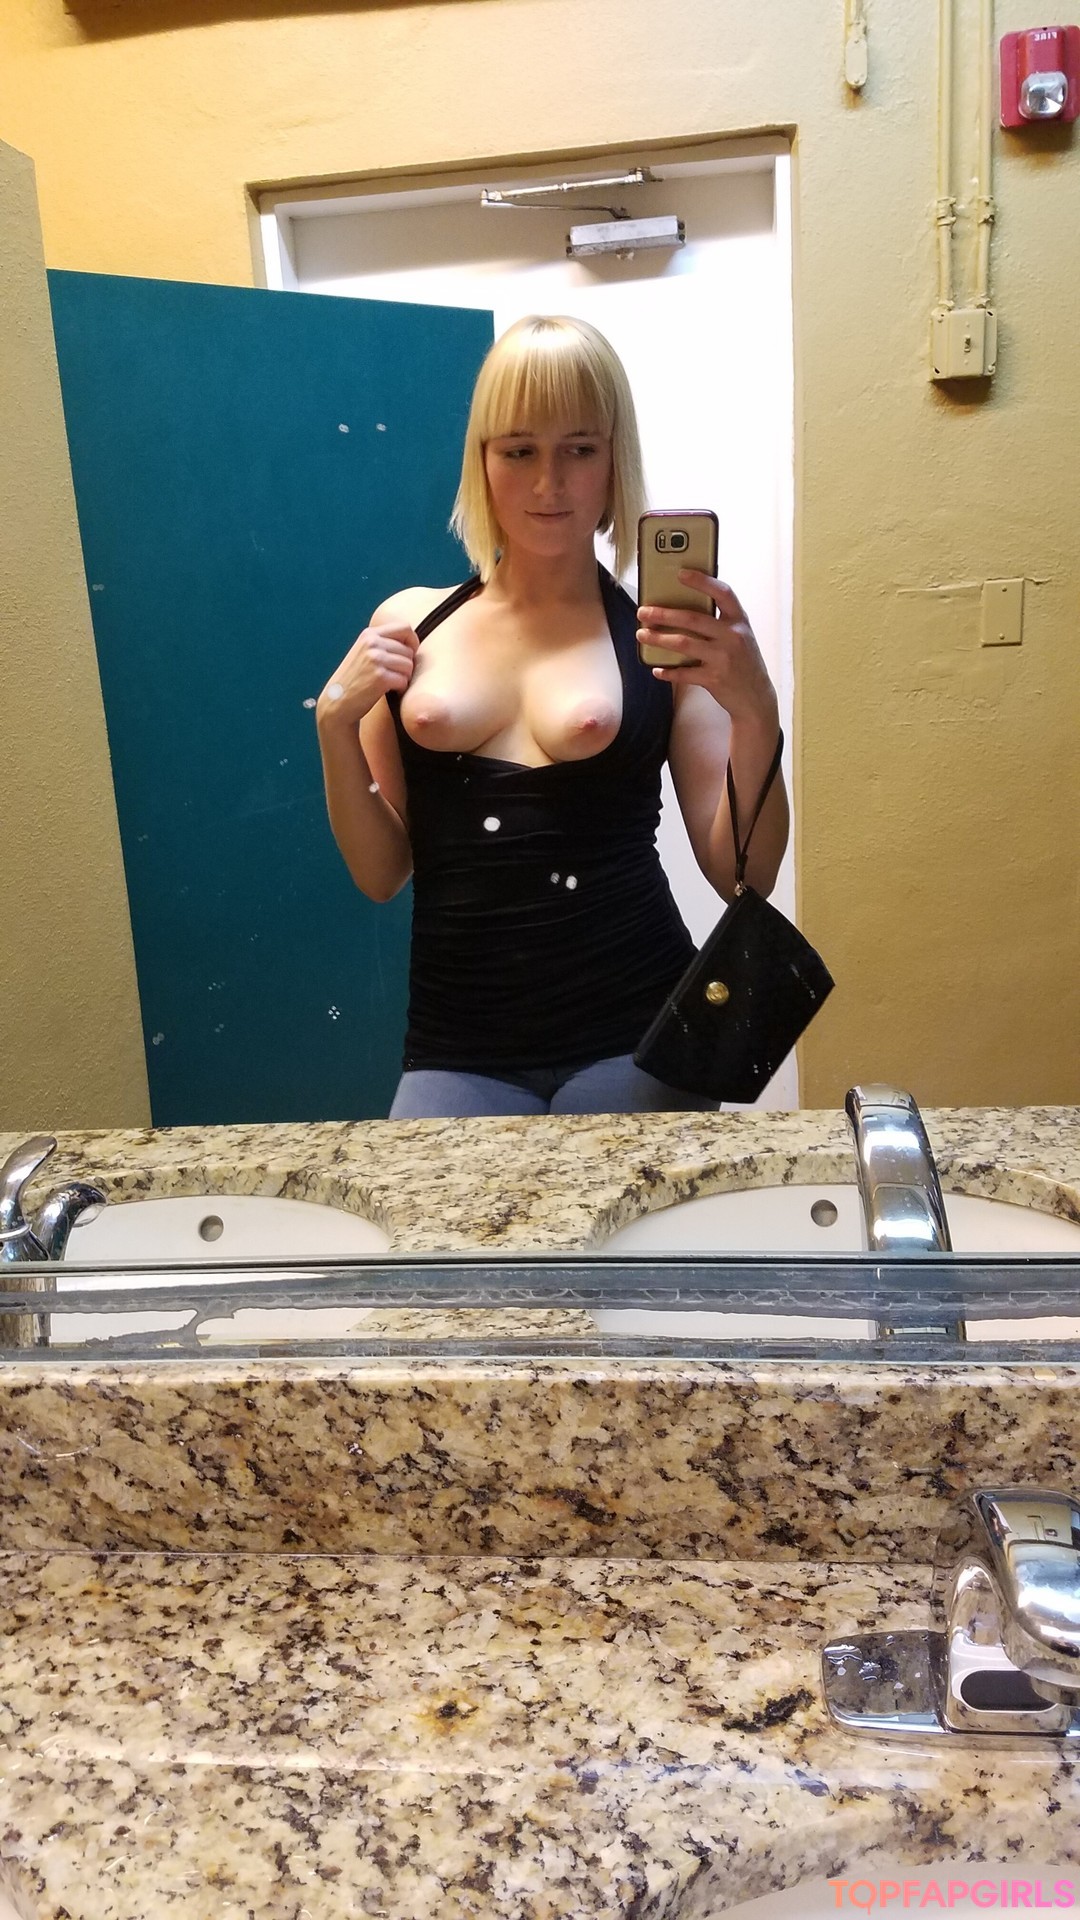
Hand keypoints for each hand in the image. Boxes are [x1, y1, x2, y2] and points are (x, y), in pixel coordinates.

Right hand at [316, 620, 418, 729]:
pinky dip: (400, 689)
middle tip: (394, 675)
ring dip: (404, 678)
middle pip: (409, 651)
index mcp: (369, 634)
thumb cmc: (354, 679)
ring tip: (390, 683)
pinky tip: (388, 691)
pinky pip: (404, 681)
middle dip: (406, 665)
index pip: (404, 628)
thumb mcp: (363, 652)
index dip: (412, 641)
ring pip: (409, 666)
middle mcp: (372, 643)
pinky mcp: (380, 677)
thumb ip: (382, 643)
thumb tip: (412, 641)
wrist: (337, 702)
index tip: (409, 654)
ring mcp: (376, 659)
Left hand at [637, 570, 776, 726]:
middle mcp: (733, 636)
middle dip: (663, 614)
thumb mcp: (740, 636)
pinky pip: (684, 673)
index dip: (702, 581)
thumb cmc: (743, 662)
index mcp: (740, 621)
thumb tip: (683, 609)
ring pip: (683, 643)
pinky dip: (668, 671)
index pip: (723, 593)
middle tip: (643, 612)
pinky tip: (656, 669)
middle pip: (692, 619)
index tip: (680, 573)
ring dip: (658, 638)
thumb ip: (720, 622)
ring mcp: (723, 658)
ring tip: (642, 634)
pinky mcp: (714, 679)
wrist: (756, 697)